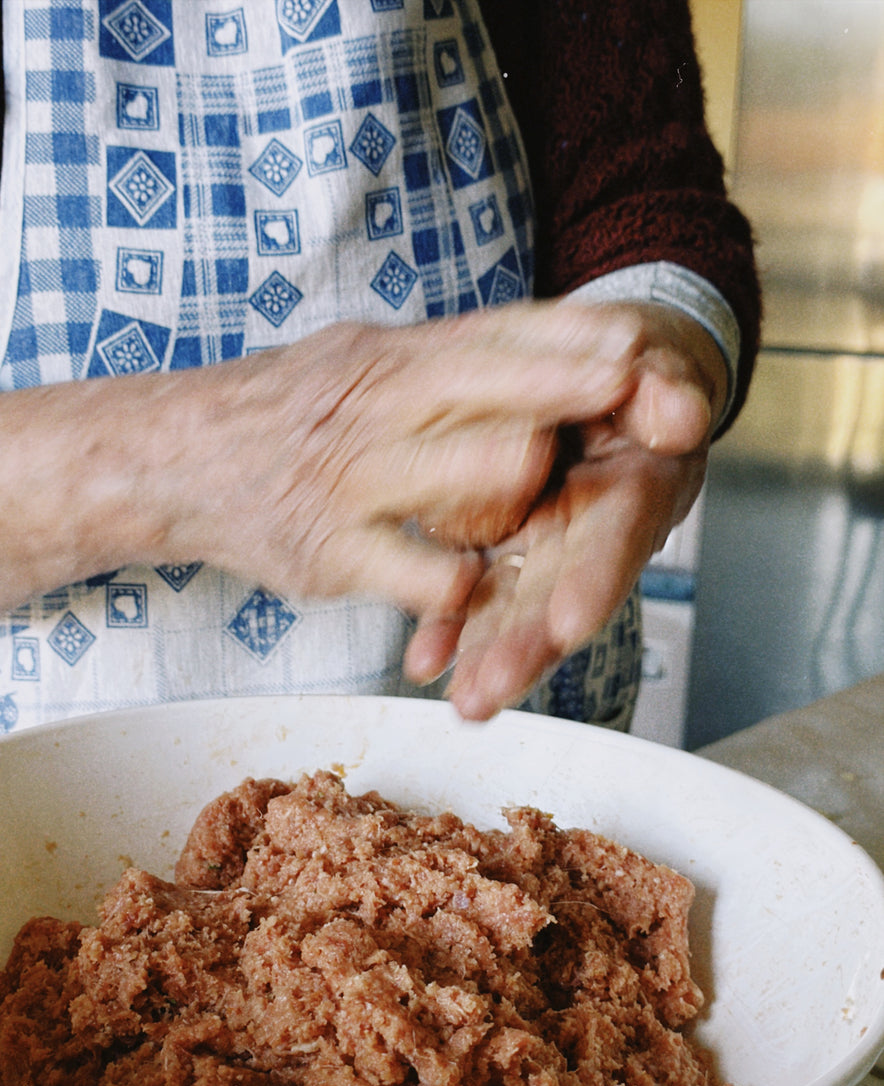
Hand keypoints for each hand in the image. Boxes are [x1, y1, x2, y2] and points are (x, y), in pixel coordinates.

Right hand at [0, 301, 646, 621]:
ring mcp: (347, 483)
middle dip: (558, 384)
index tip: (634, 333)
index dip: (563, 335)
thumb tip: (539, 339)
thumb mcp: (356, 363)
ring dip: (497, 468)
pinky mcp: (326, 554)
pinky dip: (443, 582)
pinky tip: (478, 588)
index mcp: (386, 359)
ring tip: (547, 464)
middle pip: (474, 387)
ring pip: (437, 472)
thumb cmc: (283, 411)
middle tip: (634, 381)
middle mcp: (369, 410)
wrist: (171, 459)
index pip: (487, 336)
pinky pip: (398, 569)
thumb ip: (438, 361)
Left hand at [402, 303, 728, 719]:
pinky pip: (470, 585)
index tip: (570, 622)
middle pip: (560, 594)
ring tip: (465, 700)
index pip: (617, 535)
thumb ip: (667, 388)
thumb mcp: (655, 365)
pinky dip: (448, 623)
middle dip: (527, 647)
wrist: (601, 367)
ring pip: (513, 604)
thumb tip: (680, 419)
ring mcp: (540, 540)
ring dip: (487, 653)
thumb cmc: (632, 369)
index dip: (596, 577)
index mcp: (632, 487)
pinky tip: (425, 660)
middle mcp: (587, 528)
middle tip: (490, 690)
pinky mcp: (497, 539)